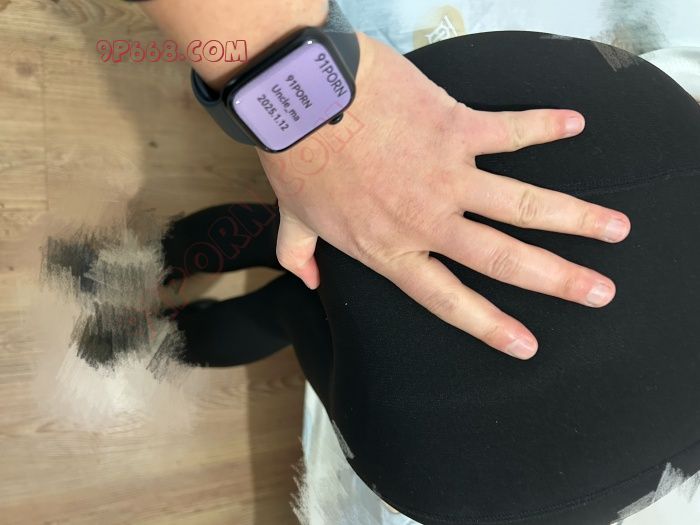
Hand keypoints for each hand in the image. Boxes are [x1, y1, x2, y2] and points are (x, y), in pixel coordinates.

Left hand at [258, 33, 630, 359]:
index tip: (527, 344)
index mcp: (392, 249)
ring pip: (524, 204)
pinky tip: (575, 125)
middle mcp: (429, 220)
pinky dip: (545, 125)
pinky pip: (511, 130)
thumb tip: (307, 280)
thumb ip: (301, 256)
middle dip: (558, 280)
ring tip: (615, 229)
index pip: (449, 300)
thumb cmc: (297, 158)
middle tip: (600, 293)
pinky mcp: (456, 127)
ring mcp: (447, 175)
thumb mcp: (292, 220)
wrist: (303, 98)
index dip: (491, 325)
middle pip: (505, 259)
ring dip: (575, 218)